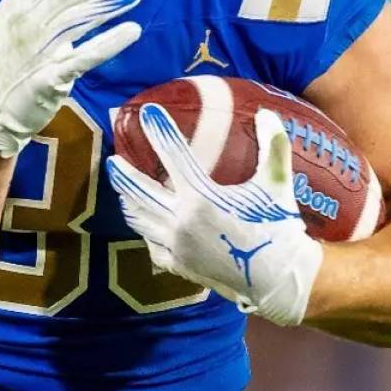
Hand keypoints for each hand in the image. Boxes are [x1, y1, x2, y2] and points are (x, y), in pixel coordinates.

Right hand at [0, 0, 140, 156]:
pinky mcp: (50, 77)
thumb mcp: (13, 15)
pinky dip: (108, 43)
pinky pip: (83, 57)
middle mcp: (25, 24)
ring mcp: (37, 51)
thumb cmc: (8, 58)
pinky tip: (132, 30)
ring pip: (76, 21)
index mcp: (16, 5)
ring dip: (107, 5)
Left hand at [107, 104, 323, 325]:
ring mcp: (176, 246)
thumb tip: (267, 112)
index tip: (146, 114)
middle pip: (140, 192)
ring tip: (121, 191)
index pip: (174, 156)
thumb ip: (273, 146)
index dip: (160, 132)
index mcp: (202, 198)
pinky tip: (145, 224)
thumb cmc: (277, 227)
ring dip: (129, 202)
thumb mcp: (277, 184)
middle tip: (112, 161)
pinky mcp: (179, 265)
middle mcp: (181, 221)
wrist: (278, 279)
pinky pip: (152, 245)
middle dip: (123, 175)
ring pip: (140, 220)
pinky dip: (146, 231)